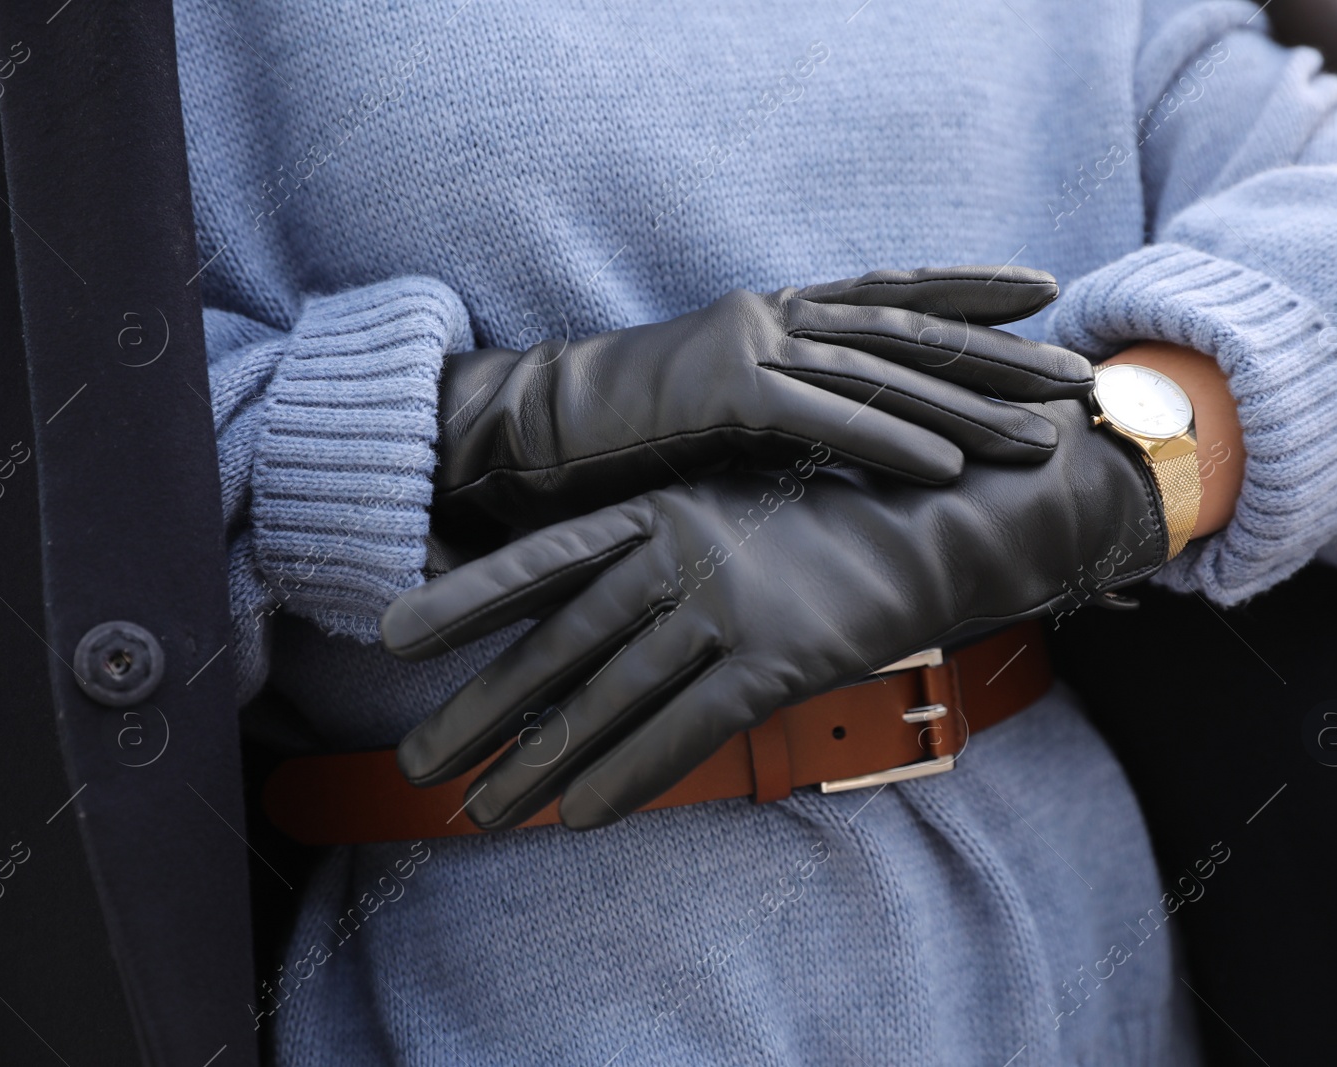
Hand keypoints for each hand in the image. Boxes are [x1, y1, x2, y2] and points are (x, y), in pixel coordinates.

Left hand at [382, 398, 1166, 830]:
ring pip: (610, 696)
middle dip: (483, 708)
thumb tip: (581, 610)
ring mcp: (730, 602)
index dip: (465, 597)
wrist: (947, 513)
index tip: (389, 635)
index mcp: (662, 507)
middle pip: (560, 643)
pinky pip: (685, 731)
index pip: (542, 558)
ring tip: (480, 811)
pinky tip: (577, 817)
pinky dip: (627, 776)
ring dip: (539, 761)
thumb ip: (657, 551)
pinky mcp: (780, 657)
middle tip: (415, 761)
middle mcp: (682, 552)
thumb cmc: (831, 518)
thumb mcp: (732, 515)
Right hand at [431, 266, 1093, 533]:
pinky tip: (949, 467)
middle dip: (1001, 356)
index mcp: (779, 316)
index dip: (970, 294)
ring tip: (1041, 433)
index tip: (1047, 296)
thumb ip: (797, 408)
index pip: (893, 296)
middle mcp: (775, 317)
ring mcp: (750, 347)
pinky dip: (889, 442)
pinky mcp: (722, 393)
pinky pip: (823, 421)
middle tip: (1079, 377)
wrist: (535, 432)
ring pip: (883, 375)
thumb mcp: (731, 409)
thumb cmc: (634, 433)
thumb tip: (868, 437)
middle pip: (910, 333)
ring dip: (967, 407)